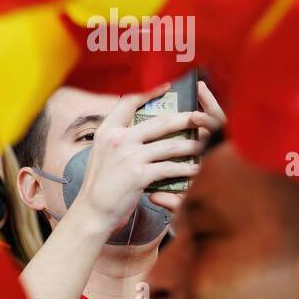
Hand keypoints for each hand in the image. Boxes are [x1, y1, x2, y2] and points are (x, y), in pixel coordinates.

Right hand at [65, 84, 219, 236]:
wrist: (91, 212)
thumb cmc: (99, 185)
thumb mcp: (101, 154)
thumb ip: (117, 138)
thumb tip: (140, 128)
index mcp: (107, 131)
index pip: (128, 102)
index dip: (149, 92)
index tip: (166, 86)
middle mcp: (118, 139)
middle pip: (160, 122)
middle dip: (185, 119)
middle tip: (202, 117)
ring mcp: (129, 156)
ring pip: (171, 146)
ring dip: (193, 146)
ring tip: (207, 145)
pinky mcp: (139, 174)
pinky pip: (170, 167)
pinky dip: (187, 169)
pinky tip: (197, 170)